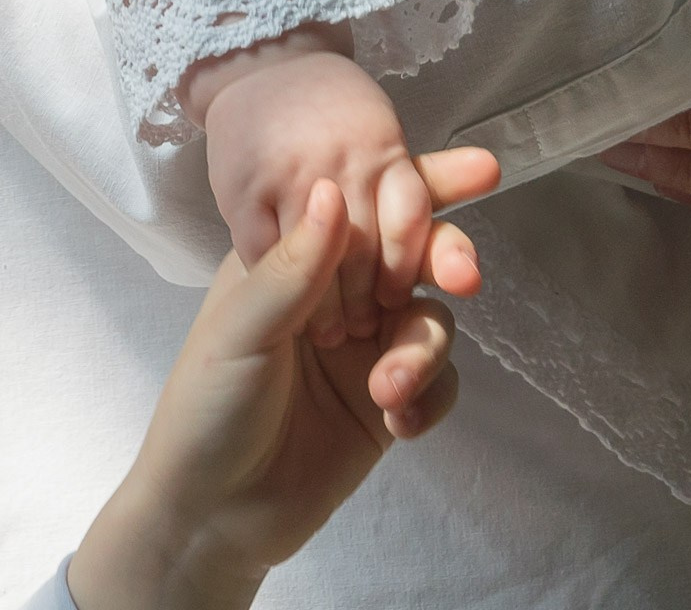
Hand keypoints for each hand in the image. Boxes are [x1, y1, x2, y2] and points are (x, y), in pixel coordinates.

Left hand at [66, 148, 499, 609]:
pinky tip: (399, 421)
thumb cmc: (207, 407)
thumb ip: (294, 266)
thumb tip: (334, 188)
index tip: (482, 171)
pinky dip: (429, 396)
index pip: (367, 202)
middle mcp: (342, 293)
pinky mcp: (390, 403)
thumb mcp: (241, 330)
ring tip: (389, 388)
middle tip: (463, 277)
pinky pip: (439, 383)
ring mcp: (369, 349)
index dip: (426, 182)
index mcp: (302, 258)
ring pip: (432, 320)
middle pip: (418, 253)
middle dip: (450, 257)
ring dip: (422, 349)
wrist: (213, 518)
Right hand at [200, 38, 435, 344]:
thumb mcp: (384, 140)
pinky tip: (287, 309)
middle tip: (365, 328)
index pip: (412, 218)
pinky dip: (276, 286)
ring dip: (324, 306)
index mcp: (382, 147)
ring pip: (315, 262)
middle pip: (364, 248)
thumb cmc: (333, 115)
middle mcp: (340, 159)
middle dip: (368, 298)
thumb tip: (484, 201)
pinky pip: (262, 255)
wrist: (265, 63)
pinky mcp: (240, 190)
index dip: (411, 265)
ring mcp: (288, 174)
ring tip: (330, 331)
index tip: (400, 299)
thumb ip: (424, 182)